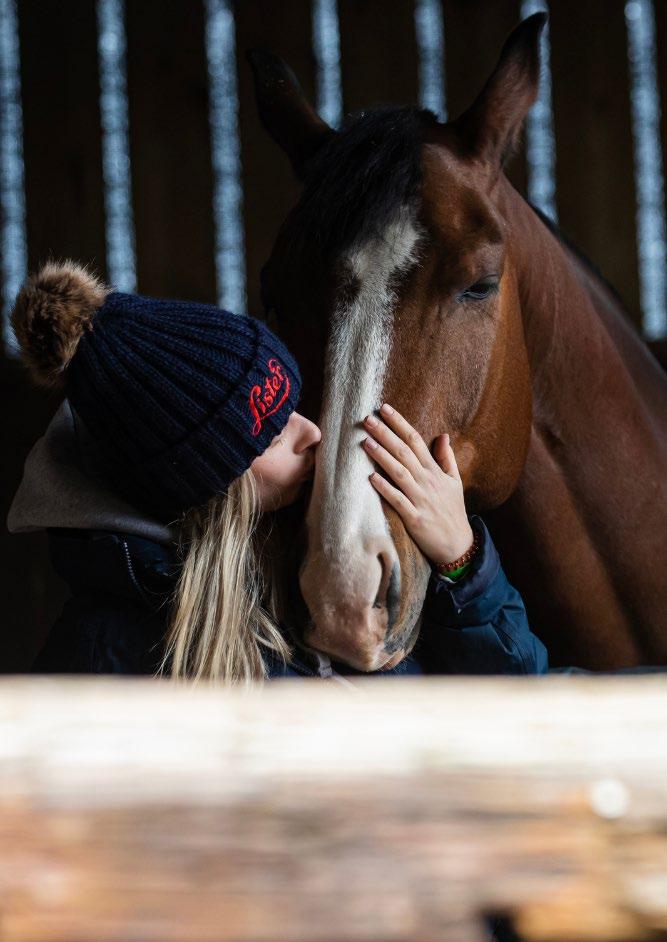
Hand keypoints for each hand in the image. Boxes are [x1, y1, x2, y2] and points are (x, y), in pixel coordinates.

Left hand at [362, 403, 473, 565]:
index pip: (415, 440)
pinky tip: (371, 478)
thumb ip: (447, 458)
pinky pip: (397, 500)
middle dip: (386, 434)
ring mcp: (421, 499)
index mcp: (434, 470)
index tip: (384, 409)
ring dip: (382, 456)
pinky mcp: (414, 517)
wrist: (458, 543)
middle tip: (367, 419)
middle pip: (404, 452)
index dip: (399, 423)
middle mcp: (427, 481)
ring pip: (399, 473)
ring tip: (366, 441)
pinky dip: (385, 488)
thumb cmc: (453, 511)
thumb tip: (443, 436)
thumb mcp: (455, 481)